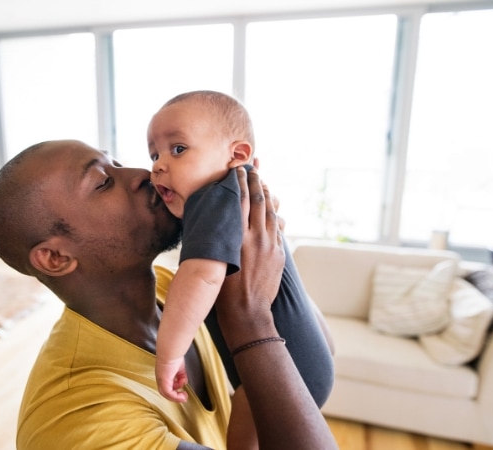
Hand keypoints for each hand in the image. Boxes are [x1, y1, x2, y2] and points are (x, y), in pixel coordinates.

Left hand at [155, 356, 188, 402]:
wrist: (171, 351)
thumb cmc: (174, 354)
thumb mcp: (180, 367)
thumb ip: (181, 375)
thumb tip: (184, 382)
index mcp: (163, 373)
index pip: (166, 385)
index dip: (174, 388)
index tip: (182, 389)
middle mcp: (160, 377)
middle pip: (165, 391)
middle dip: (175, 395)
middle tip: (183, 397)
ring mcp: (161, 380)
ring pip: (166, 394)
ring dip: (176, 397)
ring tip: (184, 397)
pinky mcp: (164, 382)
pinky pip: (169, 393)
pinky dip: (176, 396)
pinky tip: (183, 395)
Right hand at [216, 166, 284, 350]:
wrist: (247, 312)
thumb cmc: (222, 289)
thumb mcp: (214, 259)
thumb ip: (218, 236)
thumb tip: (216, 218)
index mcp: (237, 237)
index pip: (240, 200)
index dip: (240, 181)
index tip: (239, 168)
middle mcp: (256, 237)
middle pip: (258, 201)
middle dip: (256, 181)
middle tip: (253, 166)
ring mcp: (271, 245)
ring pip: (270, 212)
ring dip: (266, 194)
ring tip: (262, 181)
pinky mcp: (279, 253)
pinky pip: (276, 227)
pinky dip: (272, 213)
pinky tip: (270, 207)